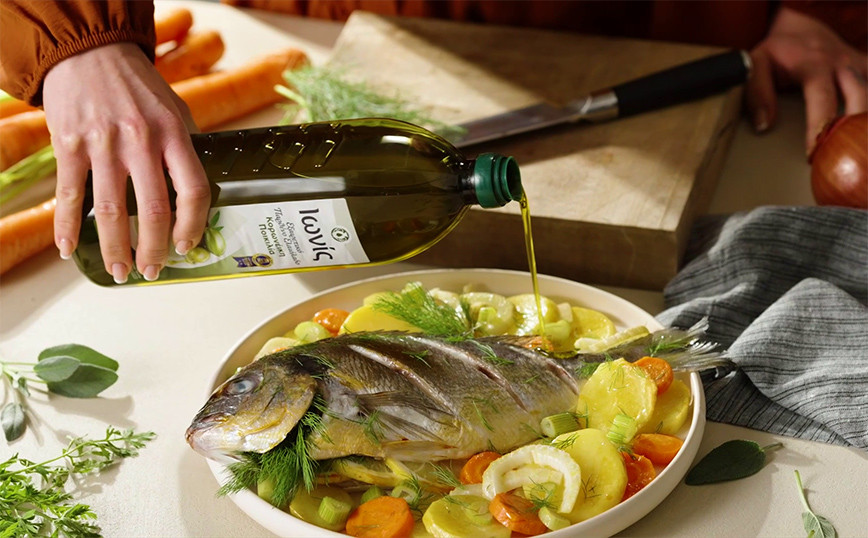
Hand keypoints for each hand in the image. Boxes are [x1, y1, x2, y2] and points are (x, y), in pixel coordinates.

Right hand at [43, 42, 210, 282]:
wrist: (89, 50)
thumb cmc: (137, 85)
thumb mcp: (175, 109)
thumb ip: (186, 148)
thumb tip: (196, 192)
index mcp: (174, 134)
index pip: (193, 190)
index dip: (192, 225)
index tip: (185, 246)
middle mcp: (141, 141)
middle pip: (152, 210)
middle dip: (153, 250)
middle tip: (151, 271)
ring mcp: (103, 144)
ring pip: (110, 211)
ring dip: (115, 248)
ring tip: (120, 271)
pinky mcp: (69, 144)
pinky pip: (69, 195)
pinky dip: (67, 227)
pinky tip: (69, 249)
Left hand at [746, 7, 867, 155]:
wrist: (804, 27)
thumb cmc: (780, 51)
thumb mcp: (757, 64)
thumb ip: (756, 92)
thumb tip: (763, 125)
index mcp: (815, 65)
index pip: (822, 99)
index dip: (820, 126)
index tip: (814, 151)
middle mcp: (843, 65)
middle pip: (860, 97)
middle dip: (853, 127)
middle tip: (840, 154)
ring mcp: (860, 66)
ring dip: (864, 120)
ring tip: (856, 148)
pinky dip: (867, 107)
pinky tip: (861, 130)